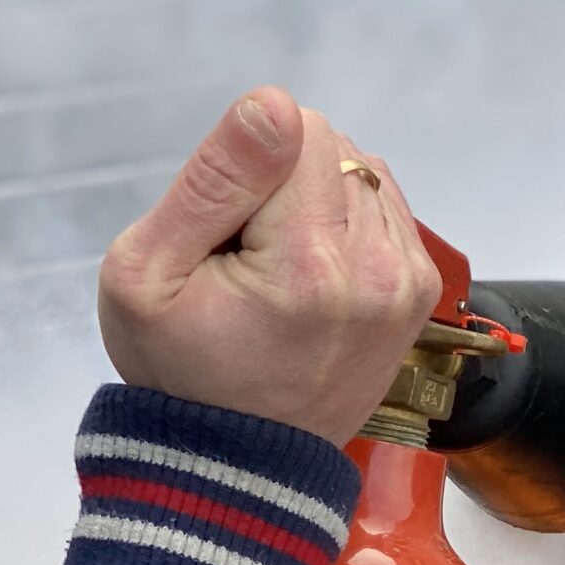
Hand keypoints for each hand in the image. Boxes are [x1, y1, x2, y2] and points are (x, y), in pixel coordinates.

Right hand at [98, 87, 443, 447]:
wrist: (238, 460)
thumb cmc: (179, 373)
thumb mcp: (145, 274)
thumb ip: (211, 178)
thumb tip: (273, 104)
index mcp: (311, 263)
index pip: (295, 129)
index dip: (243, 171)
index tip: (225, 240)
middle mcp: (378, 268)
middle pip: (331, 146)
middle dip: (279, 185)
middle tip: (246, 263)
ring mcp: (408, 281)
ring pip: (358, 171)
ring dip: (312, 205)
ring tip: (277, 277)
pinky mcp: (419, 288)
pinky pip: (381, 205)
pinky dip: (341, 226)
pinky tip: (308, 279)